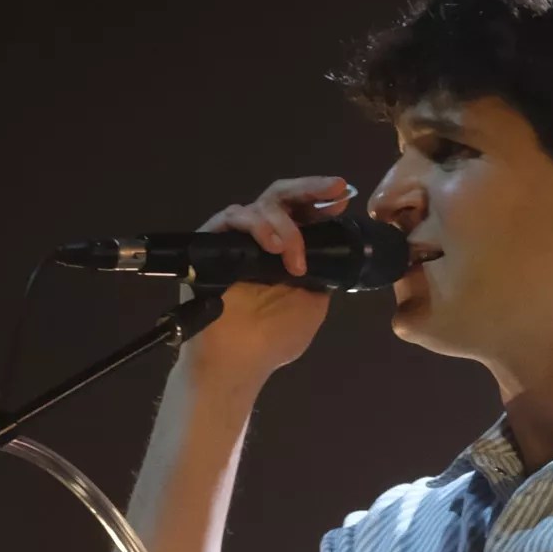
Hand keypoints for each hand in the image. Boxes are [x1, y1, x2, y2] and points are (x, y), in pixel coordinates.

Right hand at [176, 175, 350, 387]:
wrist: (239, 361)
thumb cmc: (274, 339)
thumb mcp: (313, 303)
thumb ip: (322, 272)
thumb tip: (333, 250)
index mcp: (285, 252)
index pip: (303, 215)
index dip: (321, 201)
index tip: (341, 195)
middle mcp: (260, 239)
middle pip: (281, 198)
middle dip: (310, 189)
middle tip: (331, 190)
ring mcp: (236, 239)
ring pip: (261, 207)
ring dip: (284, 226)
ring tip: (293, 256)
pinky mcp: (211, 242)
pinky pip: (233, 218)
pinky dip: (257, 226)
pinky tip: (272, 246)